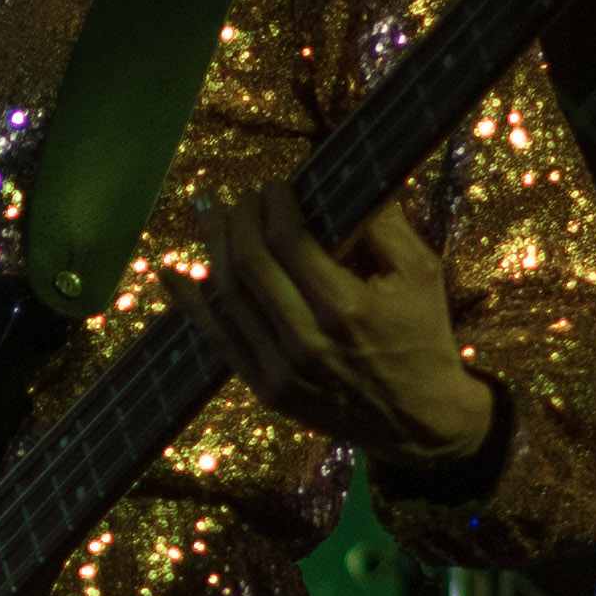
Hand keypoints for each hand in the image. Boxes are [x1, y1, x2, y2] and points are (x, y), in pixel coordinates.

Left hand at [199, 177, 494, 475]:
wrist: (419, 420)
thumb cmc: (423, 335)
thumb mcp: (419, 272)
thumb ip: (382, 223)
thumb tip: (340, 175)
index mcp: (345, 309)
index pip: (288, 242)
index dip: (274, 206)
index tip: (275, 186)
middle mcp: (305, 342)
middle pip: (250, 265)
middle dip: (240, 219)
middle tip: (244, 197)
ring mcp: (280, 371)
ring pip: (229, 297)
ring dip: (214, 247)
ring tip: (208, 211)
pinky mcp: (266, 390)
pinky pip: (218, 339)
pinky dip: (191, 304)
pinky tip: (171, 272)